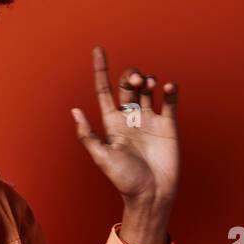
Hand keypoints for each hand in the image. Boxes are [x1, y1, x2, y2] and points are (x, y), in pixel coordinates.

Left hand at [71, 46, 179, 243]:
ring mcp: (149, 120)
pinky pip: (169, 101)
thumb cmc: (124, 179)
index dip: (100, 70)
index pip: (104, 90)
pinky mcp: (168, 125)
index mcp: (111, 123)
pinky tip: (167, 88)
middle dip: (131, 75)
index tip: (97, 49)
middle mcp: (130, 118)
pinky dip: (169, 90)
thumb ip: (88, 134)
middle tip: (137, 80)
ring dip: (149, 80)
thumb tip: (74, 111)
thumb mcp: (102, 157)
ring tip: (150, 85)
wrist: (151, 194)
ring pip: (149, 89)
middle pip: (128, 85)